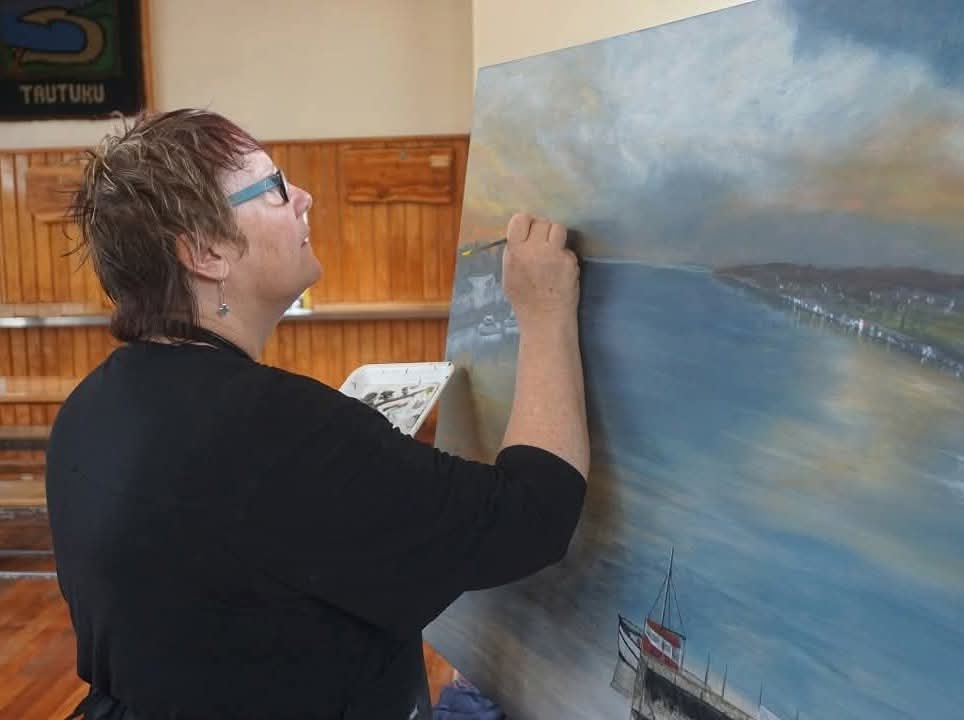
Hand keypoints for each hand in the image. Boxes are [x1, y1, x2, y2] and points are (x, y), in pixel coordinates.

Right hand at [502, 213, 579, 328]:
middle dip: (543, 231)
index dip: (527, 223)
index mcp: (515, 252)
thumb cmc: (524, 300)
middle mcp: (534, 250)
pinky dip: (566, 257)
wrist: (545, 319)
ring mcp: (554, 255)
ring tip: (554, 253)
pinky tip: (562, 270)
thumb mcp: (508, 275)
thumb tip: (522, 235)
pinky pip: (568, 249)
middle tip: (543, 245)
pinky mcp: (570, 262)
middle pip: (542, 223)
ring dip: (556, 238)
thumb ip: (514, 253)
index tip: (529, 232)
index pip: (521, 219)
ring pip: (558, 229)